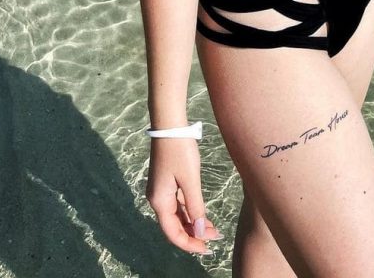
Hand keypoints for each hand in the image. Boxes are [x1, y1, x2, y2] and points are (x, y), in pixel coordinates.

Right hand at [146, 137, 222, 254]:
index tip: (207, 249)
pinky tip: (203, 214)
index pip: (173, 233)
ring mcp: (162, 190)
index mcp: (160, 201)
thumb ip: (195, 207)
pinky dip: (190, 210)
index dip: (189, 244)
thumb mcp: (190, 180)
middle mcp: (158, 199)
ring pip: (178, 215)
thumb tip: (200, 232)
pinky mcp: (167, 182)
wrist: (170, 125)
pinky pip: (178, 203)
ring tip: (214, 228)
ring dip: (194, 223)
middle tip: (216, 238)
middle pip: (175, 225)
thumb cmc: (180, 150)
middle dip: (195, 234)